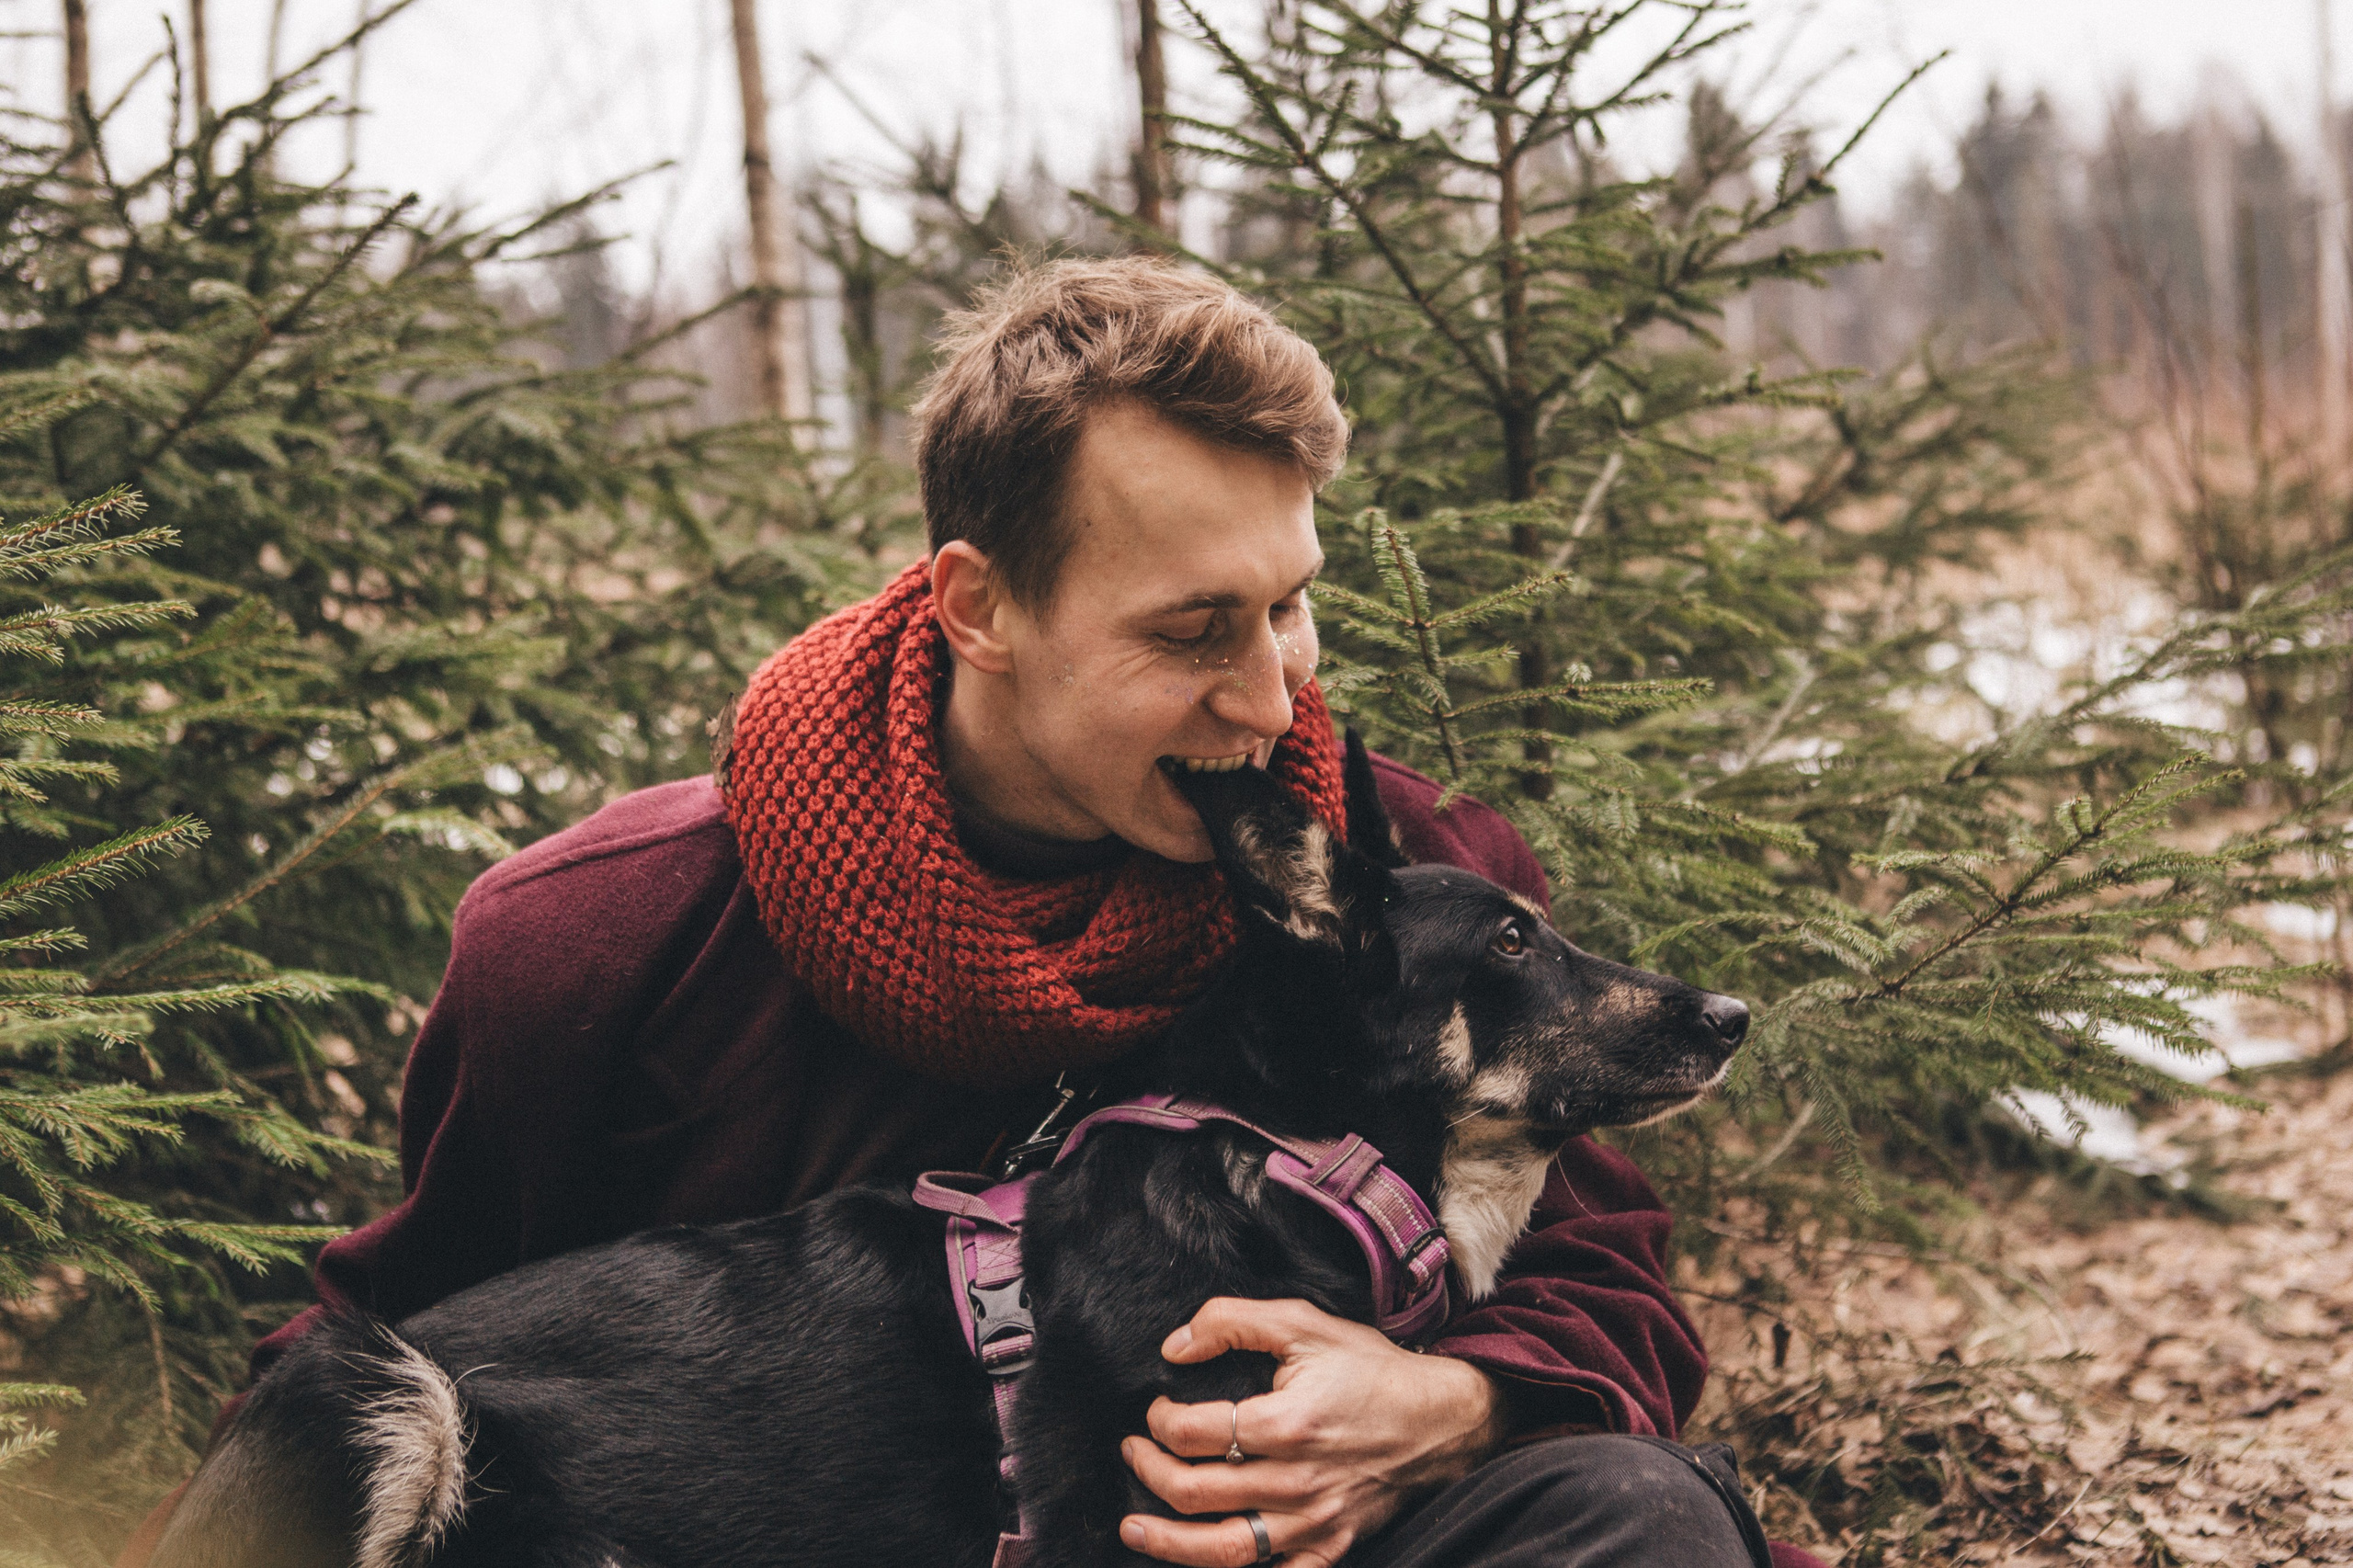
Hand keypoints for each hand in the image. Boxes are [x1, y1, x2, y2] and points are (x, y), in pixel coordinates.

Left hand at [1118, 1297, 1505, 1566]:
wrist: (1442, 1419)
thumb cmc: (1371, 1368)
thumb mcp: (1303, 1322)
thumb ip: (1232, 1321)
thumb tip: (1173, 1347)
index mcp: (1286, 1423)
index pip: (1192, 1432)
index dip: (1158, 1421)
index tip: (1156, 1410)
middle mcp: (1296, 1481)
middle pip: (1195, 1493)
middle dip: (1149, 1473)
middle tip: (1133, 1454)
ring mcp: (1314, 1521)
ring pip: (1225, 1549)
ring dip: (1170, 1542)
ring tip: (1134, 1528)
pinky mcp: (1332, 1545)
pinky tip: (1204, 1566)